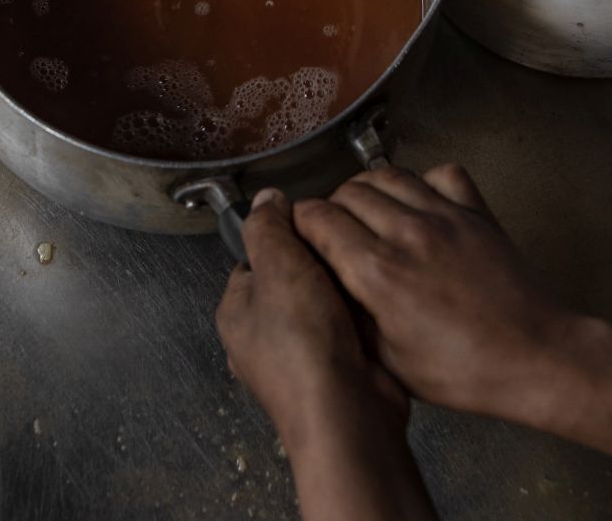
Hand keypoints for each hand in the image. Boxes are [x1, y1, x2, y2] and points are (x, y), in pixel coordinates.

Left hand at [216, 189, 406, 443]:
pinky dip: (362, 315)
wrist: (346, 411)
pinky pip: (348, 326)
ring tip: (363, 277)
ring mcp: (299, 356)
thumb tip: (267, 199)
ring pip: (324, 301)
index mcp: (236, 313)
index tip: (314, 226)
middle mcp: (262, 337)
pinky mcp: (334, 368)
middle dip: (320, 264)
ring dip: (345, 289)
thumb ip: (269, 228)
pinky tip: (375, 308)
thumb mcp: (280, 267)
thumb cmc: (304, 346)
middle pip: (293, 277)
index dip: (285, 236)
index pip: (256, 257)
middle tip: (343, 252)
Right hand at [293, 165, 576, 423]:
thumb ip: (350, 312)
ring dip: (370, 190)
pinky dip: (424, 181)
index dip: (301, 226)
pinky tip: (421, 207)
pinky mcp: (478, 213)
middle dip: (331, 207)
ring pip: (390, 174)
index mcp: (378, 271)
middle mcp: (409, 232)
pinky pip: (443, 173)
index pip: (318, 218)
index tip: (301, 237)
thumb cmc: (461, 371)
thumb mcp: (387, 359)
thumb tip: (324, 282)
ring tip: (369, 215)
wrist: (532, 356)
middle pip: (349, 191)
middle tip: (333, 232)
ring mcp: (447, 216)